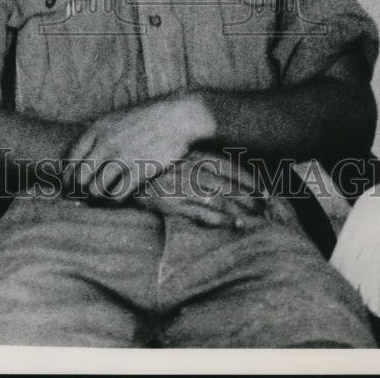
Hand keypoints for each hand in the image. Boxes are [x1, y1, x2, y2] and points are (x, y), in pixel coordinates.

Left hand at [61, 94, 215, 202]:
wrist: (176, 116)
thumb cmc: (144, 119)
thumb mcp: (114, 119)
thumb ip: (97, 136)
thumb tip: (80, 160)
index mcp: (96, 129)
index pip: (69, 159)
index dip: (67, 177)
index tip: (72, 186)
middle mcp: (105, 143)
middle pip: (79, 178)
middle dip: (80, 190)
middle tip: (87, 195)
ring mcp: (122, 156)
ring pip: (95, 189)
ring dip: (98, 197)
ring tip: (104, 196)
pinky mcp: (140, 169)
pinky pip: (117, 194)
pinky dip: (114, 200)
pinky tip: (119, 196)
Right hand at [130, 152, 271, 229]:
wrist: (111, 170)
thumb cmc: (143, 162)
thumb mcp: (168, 155)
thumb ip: (190, 159)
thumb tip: (214, 168)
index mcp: (189, 154)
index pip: (225, 164)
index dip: (247, 177)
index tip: (266, 189)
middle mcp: (186, 167)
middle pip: (225, 181)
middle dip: (248, 194)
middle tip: (268, 207)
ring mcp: (176, 184)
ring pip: (216, 196)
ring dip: (238, 207)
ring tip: (257, 218)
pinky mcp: (166, 201)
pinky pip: (196, 211)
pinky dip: (217, 218)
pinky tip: (233, 225)